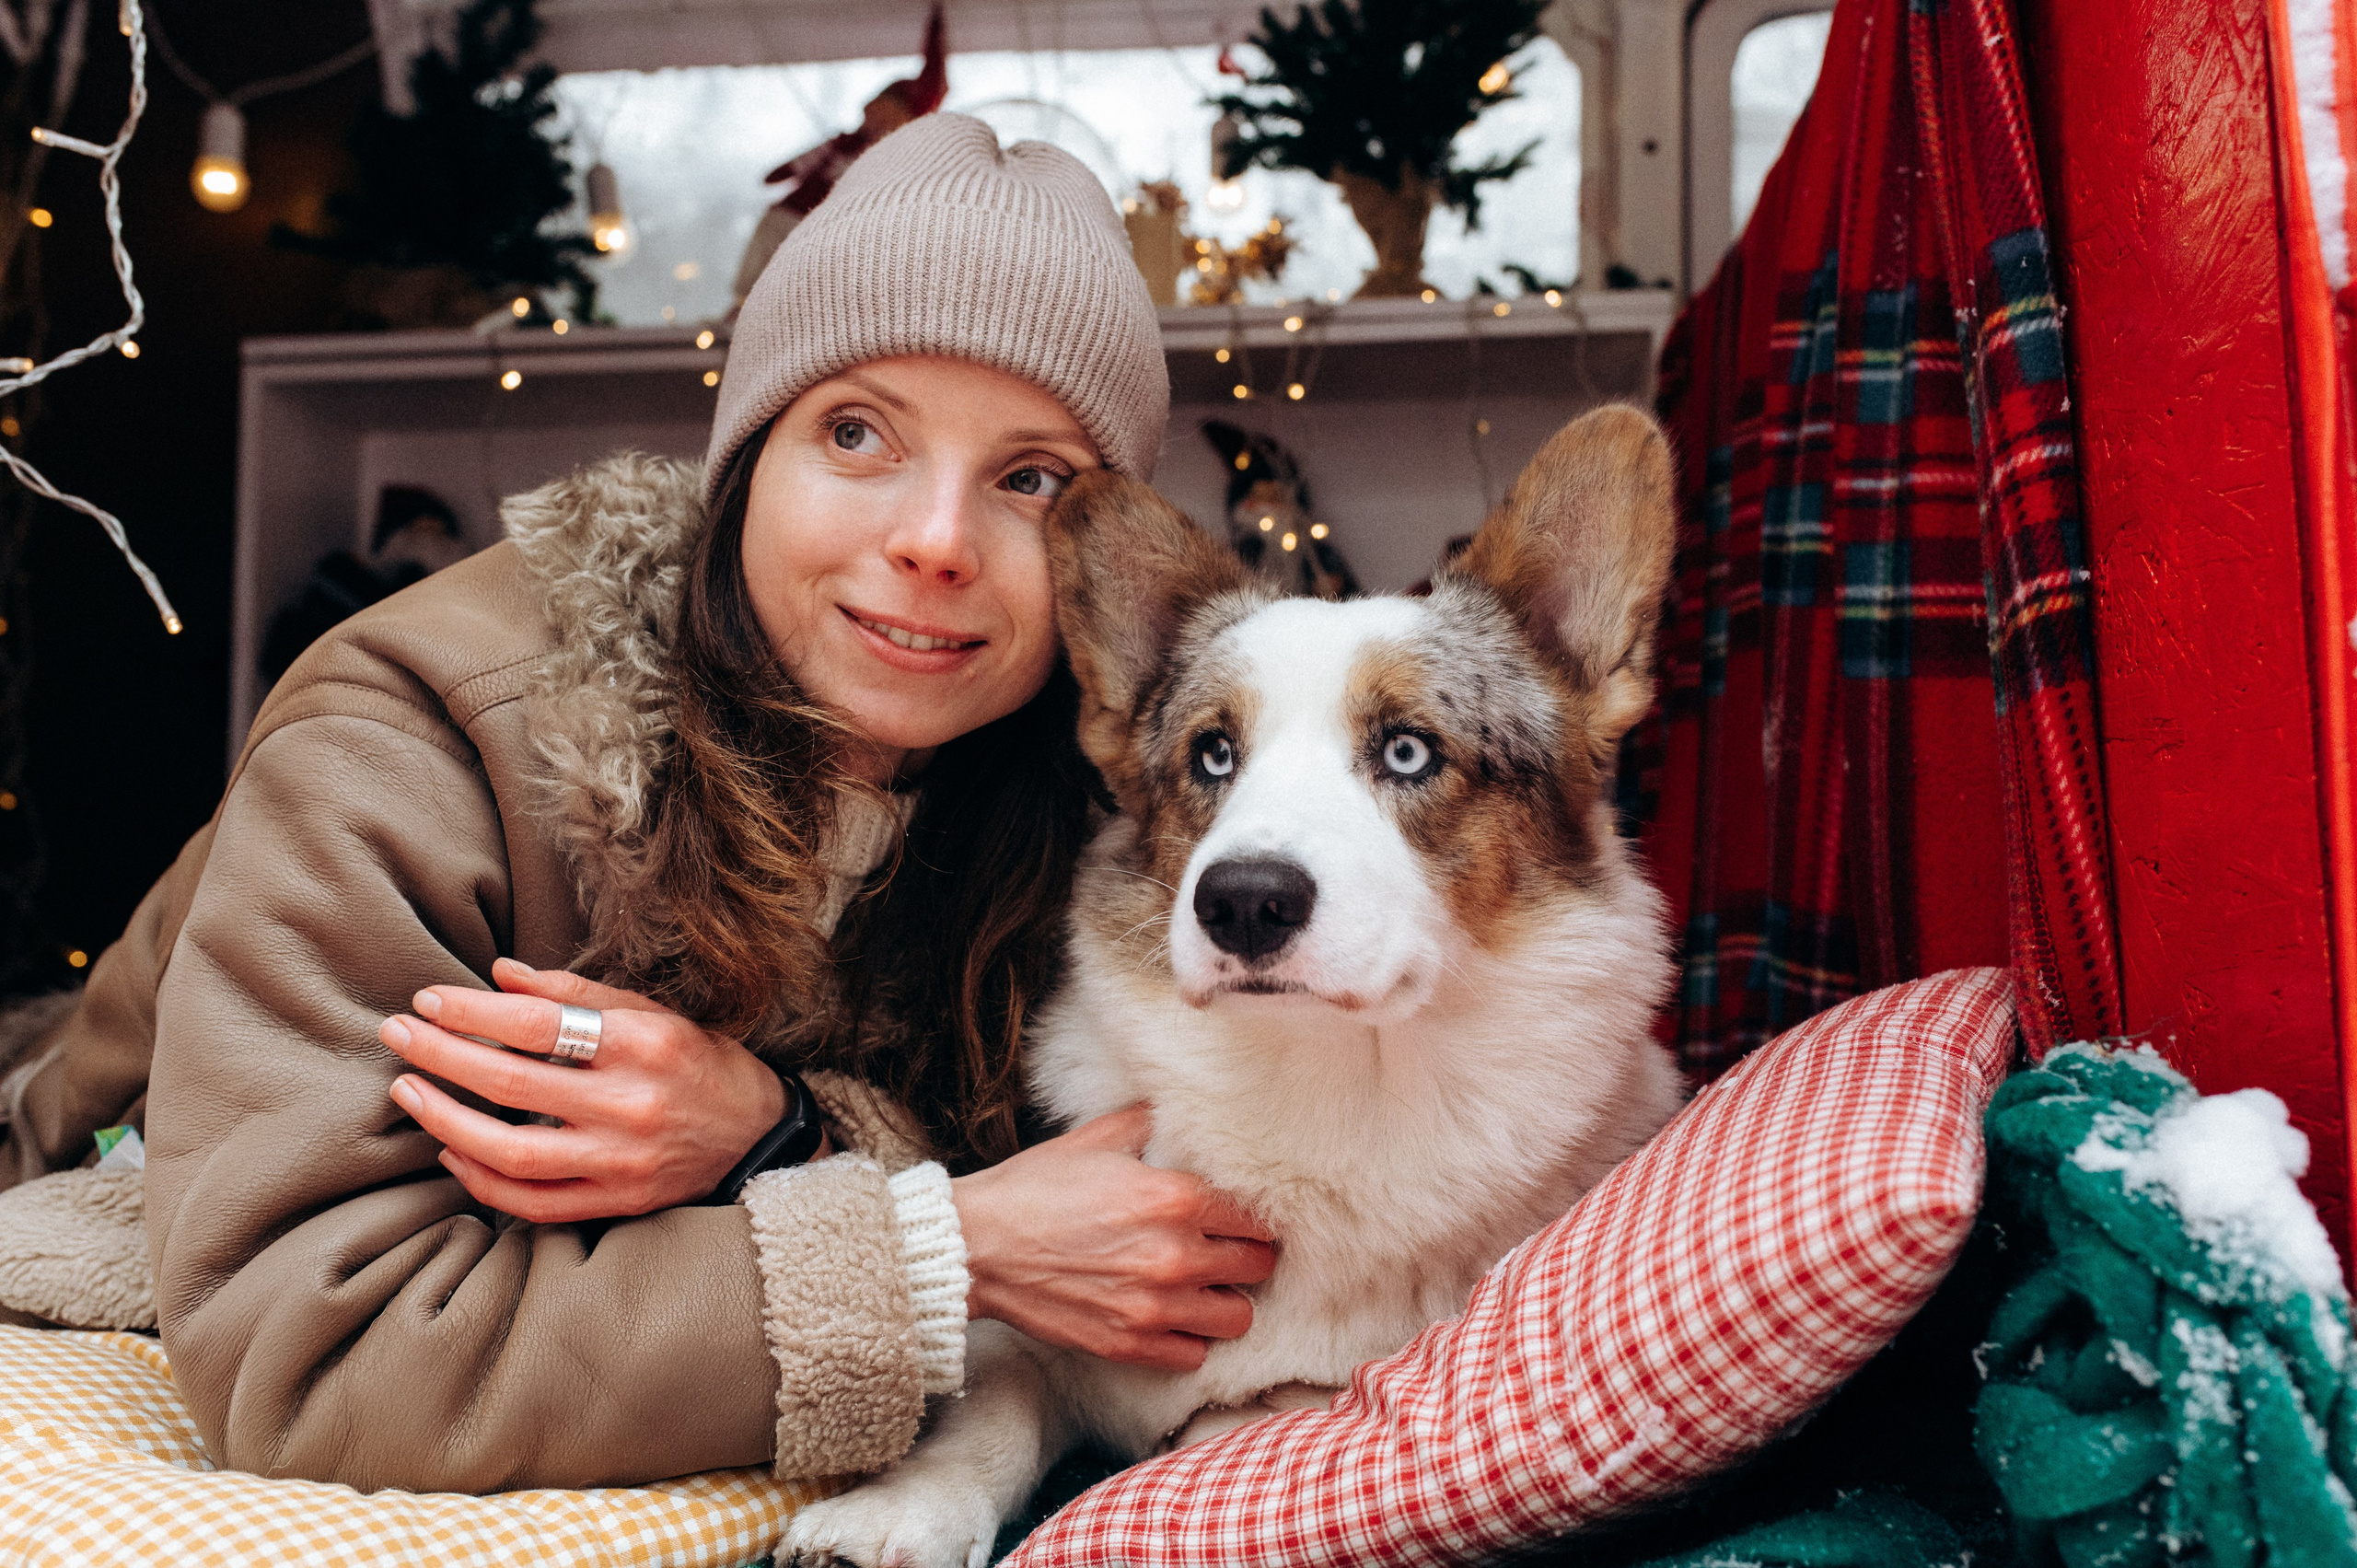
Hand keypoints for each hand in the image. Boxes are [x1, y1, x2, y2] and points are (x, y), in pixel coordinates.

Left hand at [379, 957, 806, 1223]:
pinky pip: (533, 1202)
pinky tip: (452, 1152)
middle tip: (397, 1035)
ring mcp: (623, 1162)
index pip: (538, 1023)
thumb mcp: (654, 1013)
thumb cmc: (702, 1064)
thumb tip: (499, 974)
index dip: (473, 1011)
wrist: (760, 1138)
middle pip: (512, 1082)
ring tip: (409, 1094)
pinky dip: (483, 1180)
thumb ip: (578, 994)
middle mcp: (632, 1105)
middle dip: (442, 1056)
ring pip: (511, 1153)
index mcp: (645, 1045)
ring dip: (448, 1122)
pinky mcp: (618, 1204)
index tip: (428, 1000)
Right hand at [952, 1105, 1276, 1369]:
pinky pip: (1194, 1355)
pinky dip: (1189, 1338)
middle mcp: (1175, 1256)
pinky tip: (1171, 1316)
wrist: (977, 1247)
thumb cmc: (1035, 1187)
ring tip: (1203, 1287)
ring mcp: (1154, 1307)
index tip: (1237, 1216)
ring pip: (1237, 1317)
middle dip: (1246, 1255)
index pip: (1256, 1215)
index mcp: (1175, 1199)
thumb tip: (1187, 1110)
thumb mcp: (1098, 1138)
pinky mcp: (1129, 1345)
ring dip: (1224, 1300)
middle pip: (1258, 1266)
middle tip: (1224, 1248)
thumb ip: (1153, 1123)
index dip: (1251, 1214)